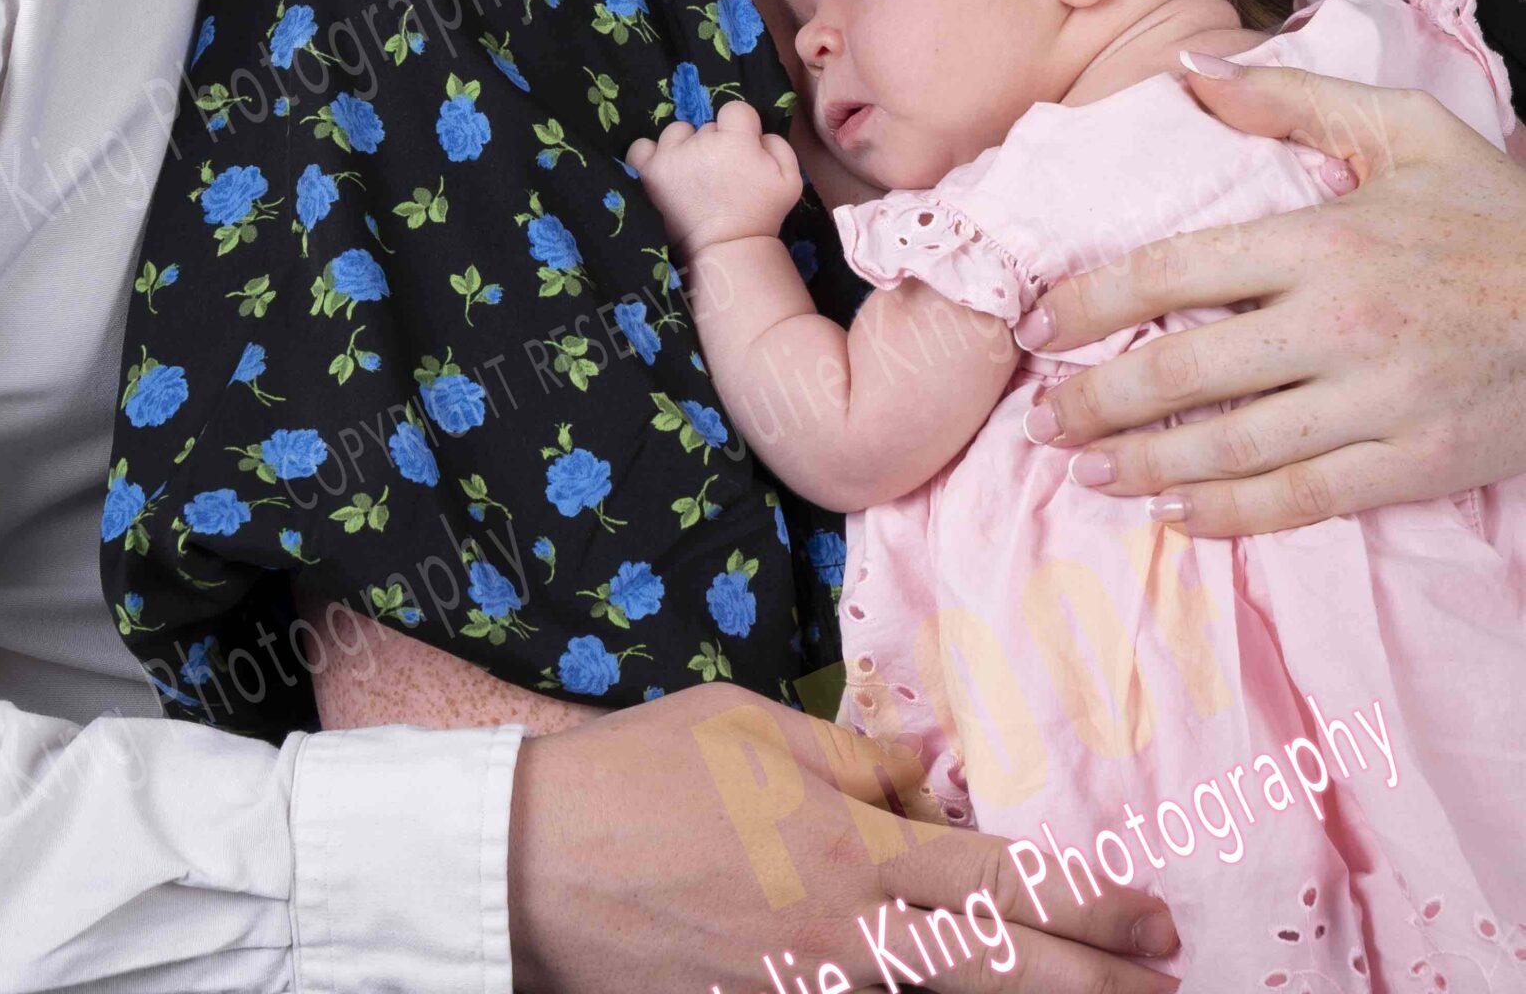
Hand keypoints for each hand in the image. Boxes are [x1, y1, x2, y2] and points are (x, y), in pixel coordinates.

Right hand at [508, 682, 1180, 990]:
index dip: (1089, 905)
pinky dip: (919, 992)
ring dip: (1015, 993)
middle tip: (1163, 979)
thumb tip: (917, 784)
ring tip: (1085, 990)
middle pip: (999, 973)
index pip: (1001, 883)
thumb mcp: (756, 729)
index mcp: (852, 854)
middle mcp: (847, 940)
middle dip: (1092, 983)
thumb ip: (851, 761)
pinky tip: (945, 979)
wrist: (533, 864)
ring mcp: (806, 992)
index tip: (1151, 915)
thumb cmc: (643, 773)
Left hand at [625, 99, 802, 254]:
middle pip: (706, 127)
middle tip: (721, 174)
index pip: (736, 109)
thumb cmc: (761, 214)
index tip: (743, 151)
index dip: (742, 129)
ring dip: (685, 148)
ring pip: (677, 133)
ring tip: (692, 175)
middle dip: (715, 144)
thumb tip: (757, 133)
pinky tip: (663, 169)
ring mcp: (670, 158)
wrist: (727, 248)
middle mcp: (699, 143)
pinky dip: (649, 156)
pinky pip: (640, 149)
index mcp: (735, 140)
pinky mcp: (649, 175)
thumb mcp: (790, 179)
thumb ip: (777, 144)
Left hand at [1014, 62, 1525, 532]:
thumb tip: (1191, 70)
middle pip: (1186, 371)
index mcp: (1324, 239)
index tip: (1036, 324)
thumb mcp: (1406, 130)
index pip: (1175, 273)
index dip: (1092, 303)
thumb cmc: (1497, 215)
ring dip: (1146, 464)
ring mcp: (1377, 401)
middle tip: (1039, 416)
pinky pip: (1304, 501)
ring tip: (1085, 470)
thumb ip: (1291, 99)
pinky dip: (1233, 516)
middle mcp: (1339, 324)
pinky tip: (1179, 516)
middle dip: (1097, 398)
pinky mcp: (1414, 462)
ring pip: (1234, 446)